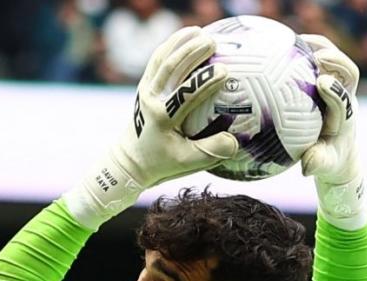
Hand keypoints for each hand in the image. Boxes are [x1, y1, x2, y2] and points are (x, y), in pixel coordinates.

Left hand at [66, 26, 238, 227]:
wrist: (132, 158)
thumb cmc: (165, 163)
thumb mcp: (190, 163)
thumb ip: (213, 152)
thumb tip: (235, 139)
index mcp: (163, 118)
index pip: (185, 95)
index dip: (204, 82)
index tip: (225, 70)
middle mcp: (151, 99)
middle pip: (170, 69)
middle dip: (191, 53)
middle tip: (213, 42)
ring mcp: (145, 89)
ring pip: (161, 59)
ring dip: (180, 43)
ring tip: (201, 32)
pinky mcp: (145, 84)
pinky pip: (157, 59)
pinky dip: (171, 45)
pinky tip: (187, 36)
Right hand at [299, 35, 360, 185]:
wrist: (335, 152)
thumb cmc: (328, 159)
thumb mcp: (323, 164)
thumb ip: (317, 162)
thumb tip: (307, 166)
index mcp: (345, 115)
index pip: (344, 98)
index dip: (336, 89)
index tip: (322, 83)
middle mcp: (343, 96)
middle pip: (348, 71)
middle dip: (336, 60)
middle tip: (316, 55)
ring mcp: (335, 85)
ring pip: (334, 59)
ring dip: (319, 48)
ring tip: (298, 39)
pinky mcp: (323, 78)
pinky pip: (315, 58)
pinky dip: (302, 49)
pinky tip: (279, 44)